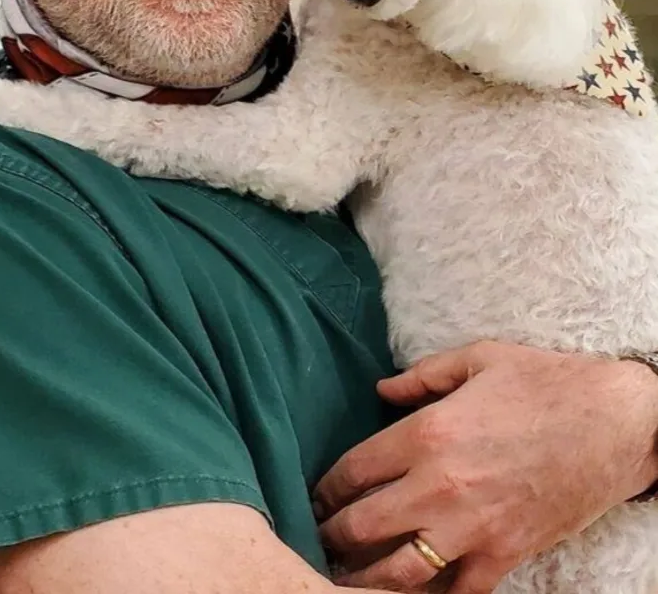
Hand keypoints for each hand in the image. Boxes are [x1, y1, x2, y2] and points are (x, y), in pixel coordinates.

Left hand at [314, 341, 657, 592]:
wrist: (614, 421)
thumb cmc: (544, 382)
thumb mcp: (478, 359)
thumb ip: (422, 375)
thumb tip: (381, 389)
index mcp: (430, 432)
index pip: (355, 470)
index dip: (327, 487)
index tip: (316, 496)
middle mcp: (442, 485)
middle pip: (365, 525)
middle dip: (334, 535)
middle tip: (318, 538)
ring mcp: (474, 527)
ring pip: (401, 571)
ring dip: (365, 579)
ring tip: (343, 579)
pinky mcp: (506, 554)